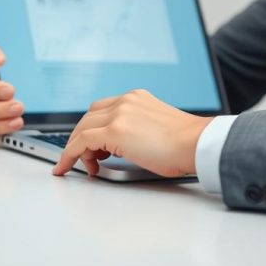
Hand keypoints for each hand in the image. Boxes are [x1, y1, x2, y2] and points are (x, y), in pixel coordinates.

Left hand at [51, 89, 212, 177]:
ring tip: (88, 167)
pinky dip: (70, 154)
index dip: (92, 129)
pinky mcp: (115, 130)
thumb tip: (120, 147)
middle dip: (82, 140)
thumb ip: (136, 129)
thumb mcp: (156, 127)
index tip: (90, 146)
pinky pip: (82, 141)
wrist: (198, 144)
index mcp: (137, 98)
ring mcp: (119, 113)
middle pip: (88, 117)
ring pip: (82, 128)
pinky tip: (67, 167)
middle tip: (88, 160)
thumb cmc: (186, 144)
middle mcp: (125, 101)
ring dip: (77, 148)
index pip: (103, 109)